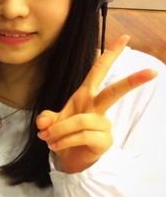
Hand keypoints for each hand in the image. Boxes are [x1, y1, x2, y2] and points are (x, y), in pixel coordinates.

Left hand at [36, 35, 156, 172]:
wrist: (67, 159)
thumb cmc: (63, 134)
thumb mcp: (51, 123)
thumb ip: (46, 119)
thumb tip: (43, 123)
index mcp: (85, 96)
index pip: (98, 71)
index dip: (110, 54)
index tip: (124, 37)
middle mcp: (96, 108)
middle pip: (114, 92)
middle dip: (131, 81)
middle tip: (152, 72)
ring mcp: (103, 125)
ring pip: (81, 121)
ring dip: (59, 130)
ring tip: (47, 138)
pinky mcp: (103, 141)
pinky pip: (83, 136)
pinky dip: (64, 140)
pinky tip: (55, 146)